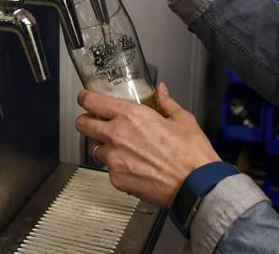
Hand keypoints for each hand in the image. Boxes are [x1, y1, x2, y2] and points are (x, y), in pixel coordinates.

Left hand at [75, 82, 220, 207]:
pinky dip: (115, 166)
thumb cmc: (190, 154)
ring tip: (117, 146)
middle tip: (94, 121)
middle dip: (86, 121)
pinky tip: (131, 164)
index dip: (85, 98)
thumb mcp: (182, 119)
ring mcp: (114, 160)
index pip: (93, 102)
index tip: (85, 97)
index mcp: (130, 116)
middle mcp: (117, 136)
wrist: (195, 185)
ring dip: (101, 145)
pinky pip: (108, 169)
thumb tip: (162, 92)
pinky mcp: (117, 180)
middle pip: (83, 124)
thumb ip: (166, 102)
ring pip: (93, 148)